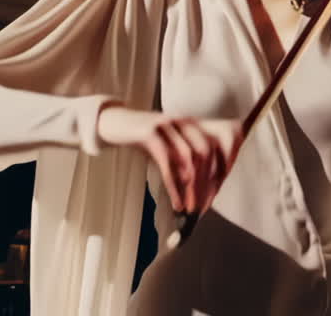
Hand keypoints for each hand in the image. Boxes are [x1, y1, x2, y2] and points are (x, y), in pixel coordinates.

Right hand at [96, 105, 243, 215]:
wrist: (112, 121)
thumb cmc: (142, 138)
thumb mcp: (167, 146)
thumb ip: (181, 160)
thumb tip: (195, 187)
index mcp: (190, 123)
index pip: (215, 146)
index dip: (219, 171)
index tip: (214, 195)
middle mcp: (182, 121)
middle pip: (205, 154)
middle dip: (207, 182)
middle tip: (203, 207)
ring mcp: (167, 125)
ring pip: (189, 159)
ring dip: (193, 187)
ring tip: (191, 208)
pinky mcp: (150, 133)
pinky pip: (167, 164)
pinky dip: (174, 187)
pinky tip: (177, 203)